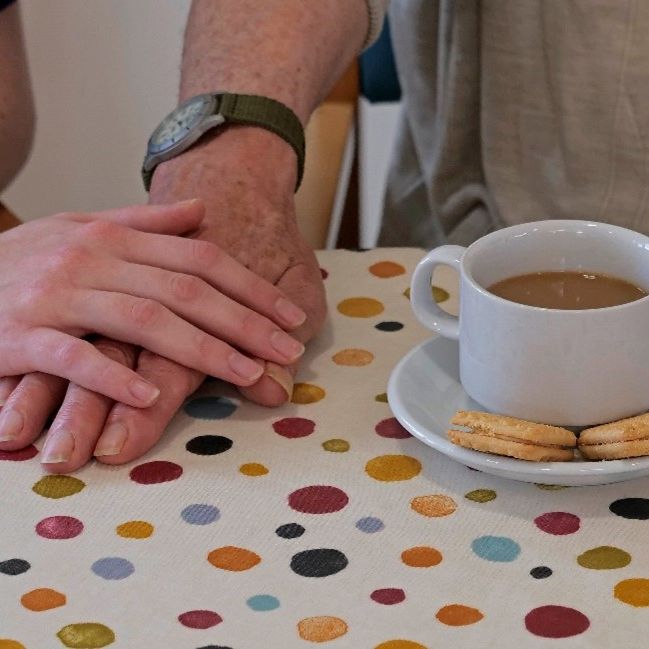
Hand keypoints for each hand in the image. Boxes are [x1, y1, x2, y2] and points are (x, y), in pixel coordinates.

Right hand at [0, 199, 307, 410]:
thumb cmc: (21, 261)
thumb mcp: (81, 228)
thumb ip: (144, 223)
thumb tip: (202, 212)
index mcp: (113, 236)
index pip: (201, 259)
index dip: (252, 288)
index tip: (290, 316)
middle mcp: (91, 259)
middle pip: (185, 289)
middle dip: (245, 322)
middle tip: (289, 349)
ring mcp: (56, 296)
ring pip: (143, 319)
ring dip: (202, 350)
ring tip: (248, 374)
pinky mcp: (21, 336)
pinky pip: (74, 357)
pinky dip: (115, 375)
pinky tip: (154, 393)